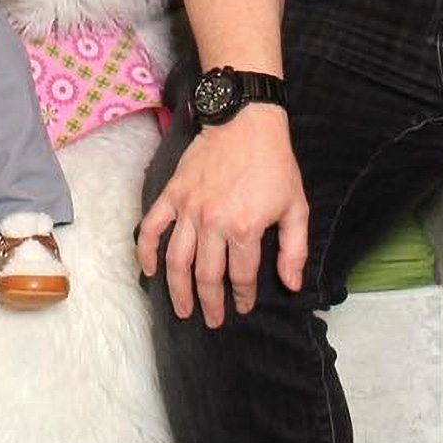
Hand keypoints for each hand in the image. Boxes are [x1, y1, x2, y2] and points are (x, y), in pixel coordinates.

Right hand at [136, 104, 304, 327]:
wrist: (246, 122)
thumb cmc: (274, 165)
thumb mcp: (296, 207)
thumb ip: (293, 249)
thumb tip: (291, 284)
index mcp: (245, 228)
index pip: (241, 276)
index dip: (243, 296)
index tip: (243, 307)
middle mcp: (213, 223)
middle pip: (207, 276)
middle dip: (209, 303)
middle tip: (211, 320)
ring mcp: (188, 210)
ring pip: (177, 260)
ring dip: (177, 289)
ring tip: (182, 309)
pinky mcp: (172, 195)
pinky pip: (152, 227)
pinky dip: (146, 251)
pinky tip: (148, 271)